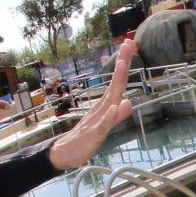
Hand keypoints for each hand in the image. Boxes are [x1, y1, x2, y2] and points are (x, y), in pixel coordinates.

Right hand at [48, 41, 137, 169]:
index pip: (118, 82)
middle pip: (116, 84)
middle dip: (122, 64)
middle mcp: (102, 107)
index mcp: (106, 104)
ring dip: (117, 80)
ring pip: (110, 97)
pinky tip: (115, 105)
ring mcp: (98, 119)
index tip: (129, 46)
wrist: (66, 152)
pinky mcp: (94, 133)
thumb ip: (117, 115)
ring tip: (122, 64)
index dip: (124, 65)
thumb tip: (128, 102)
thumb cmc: (86, 137)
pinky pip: (104, 123)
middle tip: (126, 44)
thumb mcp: (105, 126)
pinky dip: (110, 114)